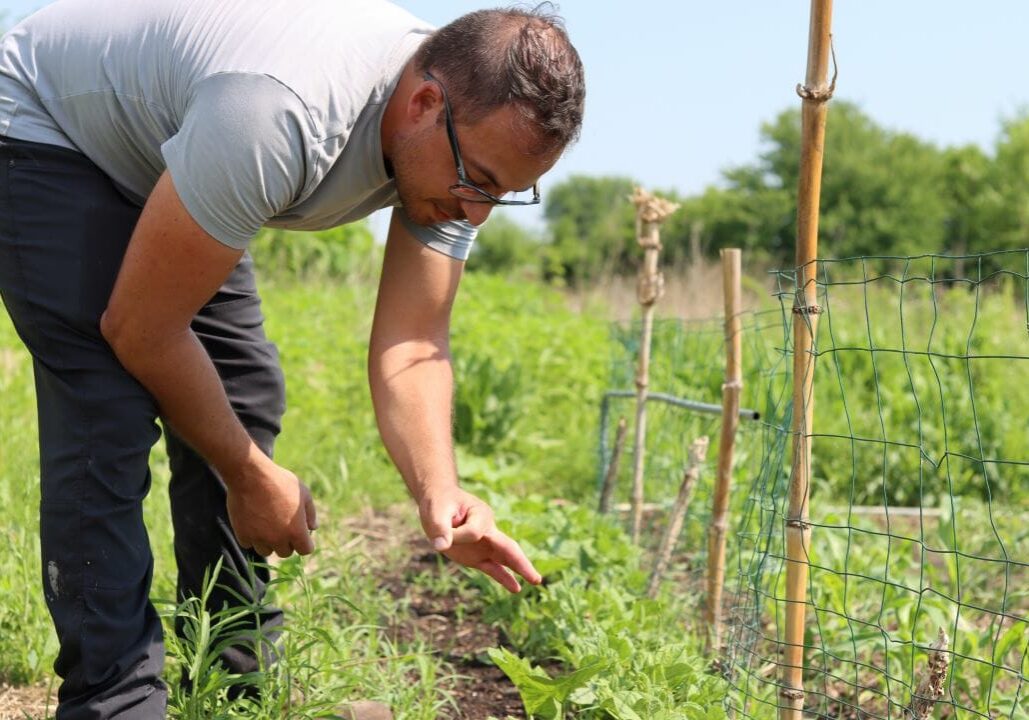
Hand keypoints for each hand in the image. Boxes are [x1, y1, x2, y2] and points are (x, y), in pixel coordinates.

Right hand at [224, 450, 317, 557]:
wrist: (251, 475)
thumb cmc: (280, 482)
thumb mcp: (303, 493)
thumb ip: (310, 513)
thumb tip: (313, 528)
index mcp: (296, 531)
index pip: (305, 550)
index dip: (304, 542)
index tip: (300, 535)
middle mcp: (278, 539)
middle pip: (285, 552)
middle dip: (286, 542)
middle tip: (282, 526)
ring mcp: (259, 538)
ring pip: (266, 551)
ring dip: (268, 542)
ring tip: (266, 524)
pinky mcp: (243, 534)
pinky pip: (249, 544)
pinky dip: (251, 536)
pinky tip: (253, 522)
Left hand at [418, 486, 541, 592]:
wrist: (440, 503)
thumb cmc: (440, 503)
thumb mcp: (436, 511)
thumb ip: (440, 528)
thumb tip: (441, 546)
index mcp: (480, 515)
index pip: (474, 532)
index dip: (456, 535)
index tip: (442, 530)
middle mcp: (488, 530)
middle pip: (508, 547)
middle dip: (520, 562)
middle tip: (536, 577)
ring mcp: (485, 545)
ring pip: (506, 559)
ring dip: (519, 569)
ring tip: (536, 581)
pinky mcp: (478, 556)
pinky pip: (494, 568)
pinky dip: (504, 578)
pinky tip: (516, 588)